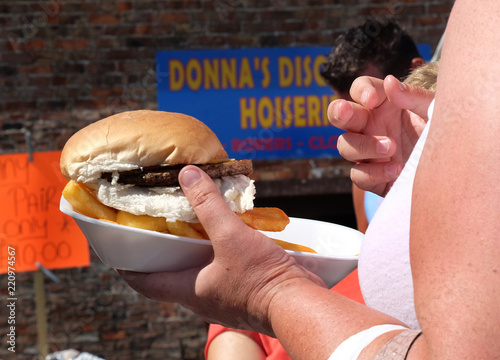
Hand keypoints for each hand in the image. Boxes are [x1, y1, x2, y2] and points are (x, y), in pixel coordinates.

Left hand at [118, 166, 324, 335]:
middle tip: (155, 226)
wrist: (299, 304)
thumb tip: (187, 174)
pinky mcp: (240, 293)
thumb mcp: (231, 236)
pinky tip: (222, 235)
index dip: (127, 265)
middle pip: (168, 275)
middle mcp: (200, 297)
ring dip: (188, 251)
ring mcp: (221, 297)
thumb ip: (209, 205)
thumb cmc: (261, 277)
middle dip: (160, 252)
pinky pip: (218, 272)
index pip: (144, 282)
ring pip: (195, 273)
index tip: (117, 247)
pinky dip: (213, 254)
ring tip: (187, 225)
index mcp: (188, 289)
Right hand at [328, 75, 434, 195]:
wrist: (453, 169)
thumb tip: (390, 82)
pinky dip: (373, 173)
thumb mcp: (434, 111)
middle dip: (339, 112)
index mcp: (383, 105)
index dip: (361, 91)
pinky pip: (358, 175)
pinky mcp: (372, 178)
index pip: (360, 89)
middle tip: (347, 112)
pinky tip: (395, 169)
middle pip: (339, 114)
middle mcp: (370, 126)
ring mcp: (368, 153)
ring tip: (390, 147)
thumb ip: (413, 96)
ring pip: (344, 145)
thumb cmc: (442, 134)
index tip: (373, 99)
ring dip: (364, 145)